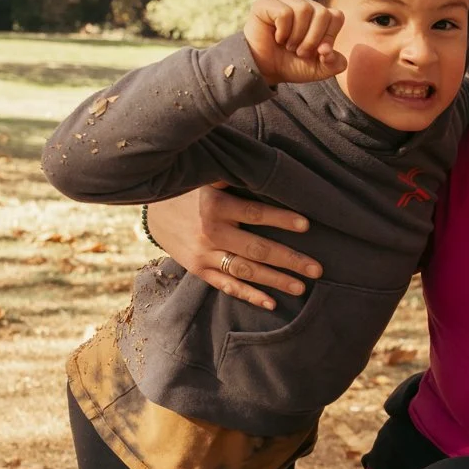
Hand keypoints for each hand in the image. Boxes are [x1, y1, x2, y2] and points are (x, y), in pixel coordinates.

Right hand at [145, 183, 321, 310]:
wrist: (151, 209)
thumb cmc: (189, 188)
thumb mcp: (206, 175)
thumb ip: (234, 174)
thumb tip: (267, 166)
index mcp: (215, 204)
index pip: (254, 213)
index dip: (281, 218)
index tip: (306, 225)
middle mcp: (210, 232)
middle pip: (256, 248)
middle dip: (289, 259)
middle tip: (317, 269)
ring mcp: (204, 254)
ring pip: (244, 271)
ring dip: (274, 280)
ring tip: (301, 287)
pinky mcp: (198, 269)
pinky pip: (226, 285)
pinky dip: (249, 295)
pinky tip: (271, 303)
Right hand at [243, 0, 347, 84]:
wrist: (264, 70)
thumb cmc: (291, 64)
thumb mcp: (318, 69)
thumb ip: (334, 63)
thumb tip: (329, 51)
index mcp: (318, 14)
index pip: (336, 16)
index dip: (330, 37)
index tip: (319, 52)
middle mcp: (302, 3)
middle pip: (322, 13)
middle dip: (313, 39)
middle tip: (300, 51)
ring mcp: (284, 0)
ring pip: (304, 9)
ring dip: (297, 36)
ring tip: (288, 45)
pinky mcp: (266, 2)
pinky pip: (284, 12)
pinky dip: (283, 31)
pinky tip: (277, 37)